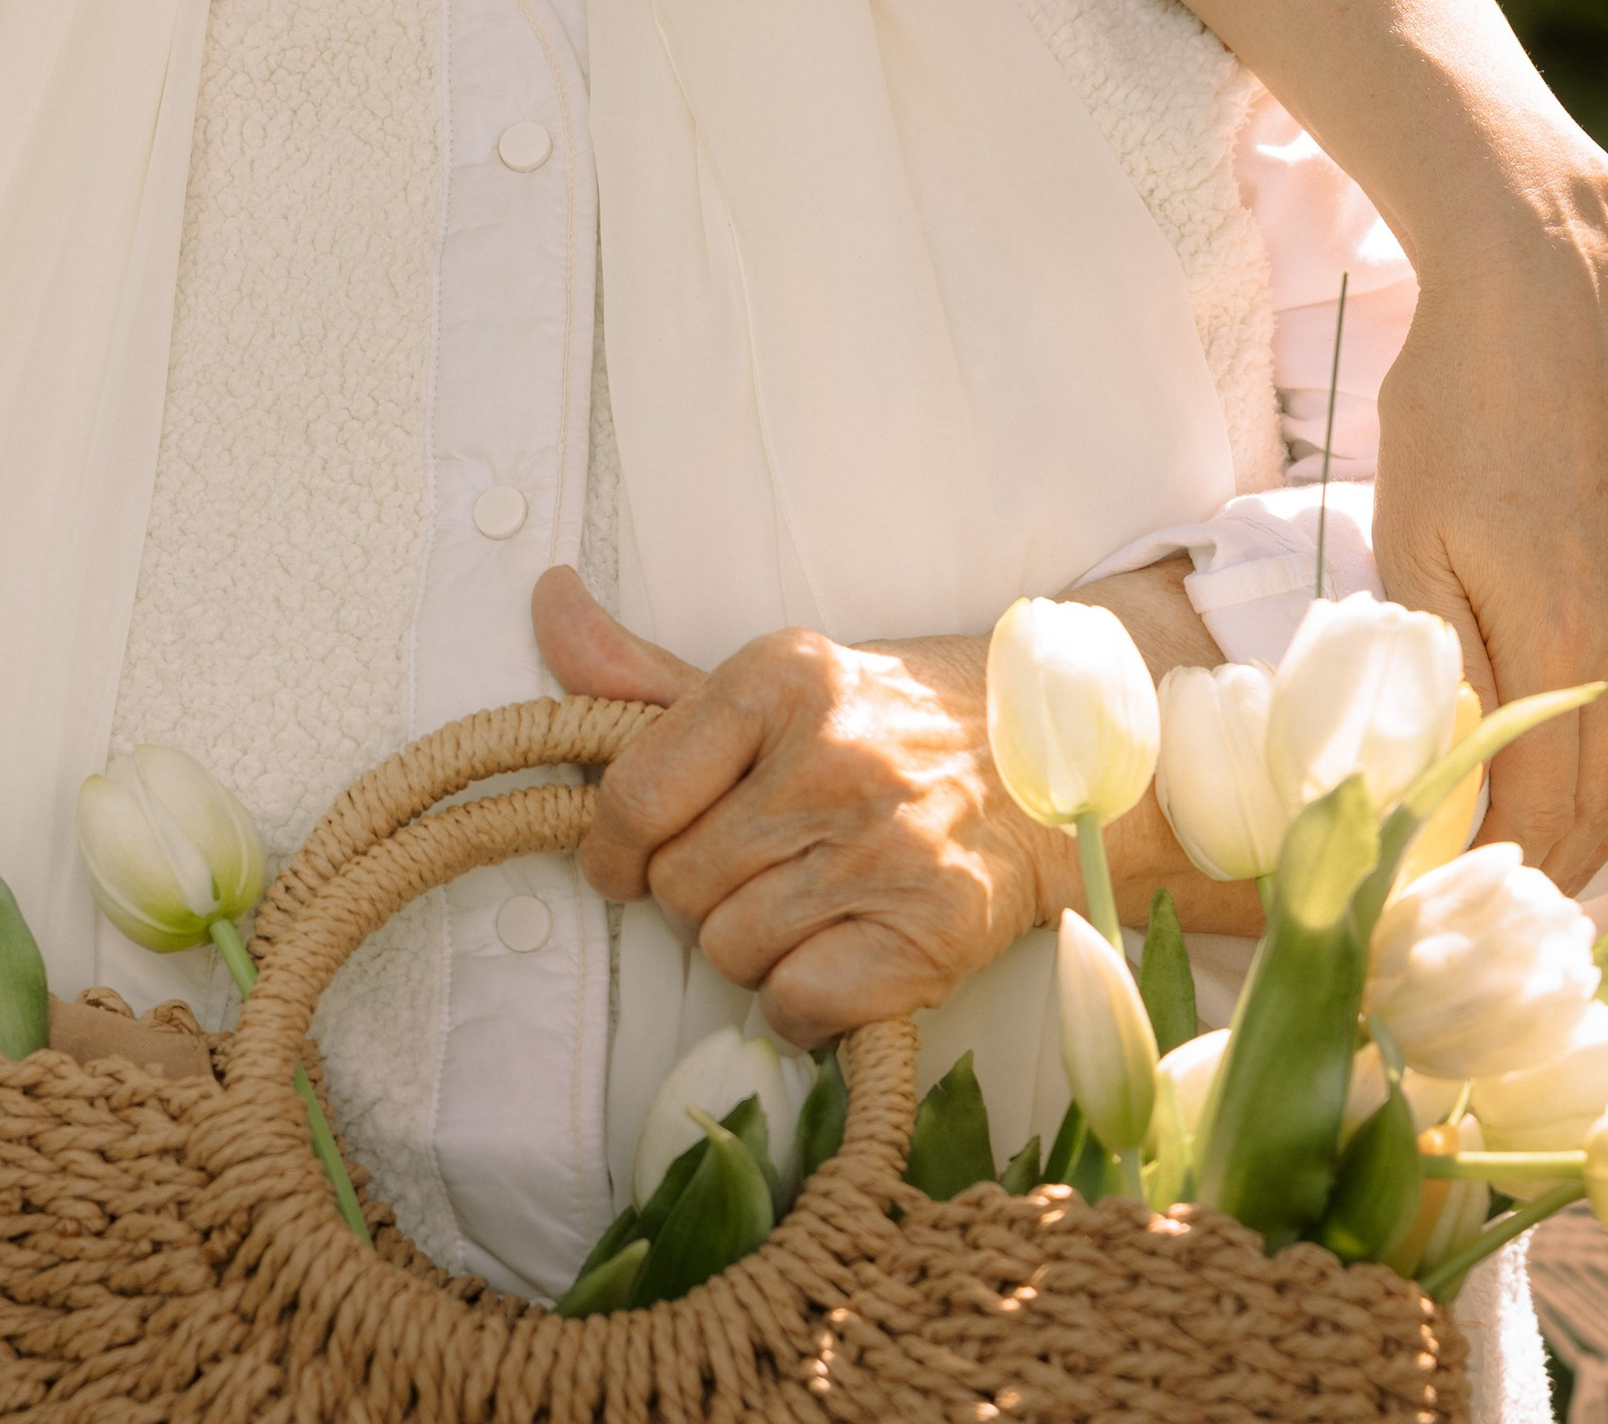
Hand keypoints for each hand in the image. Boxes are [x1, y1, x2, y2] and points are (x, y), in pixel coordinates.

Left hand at [533, 564, 1065, 1043]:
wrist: (1059, 762)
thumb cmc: (889, 726)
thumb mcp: (774, 682)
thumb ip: (646, 675)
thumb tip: (548, 601)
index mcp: (781, 678)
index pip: (635, 793)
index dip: (613, 850)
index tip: (628, 864)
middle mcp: (833, 756)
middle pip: (677, 888)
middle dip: (696, 896)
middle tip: (756, 869)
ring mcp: (888, 846)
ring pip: (729, 953)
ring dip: (750, 949)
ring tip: (806, 903)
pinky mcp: (935, 930)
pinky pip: (797, 1006)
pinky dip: (803, 1003)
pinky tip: (840, 955)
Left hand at [1373, 152, 1607, 891]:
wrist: (1544, 297)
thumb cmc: (1455, 411)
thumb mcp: (1413, 538)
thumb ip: (1442, 662)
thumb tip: (1457, 765)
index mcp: (1564, 647)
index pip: (1542, 808)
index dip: (1496, 867)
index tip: (1447, 900)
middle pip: (1604, 794)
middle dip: (1556, 862)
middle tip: (1498, 903)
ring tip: (1564, 857)